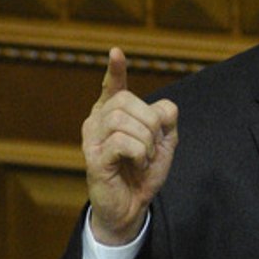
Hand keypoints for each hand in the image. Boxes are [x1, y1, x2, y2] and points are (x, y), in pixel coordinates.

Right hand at [82, 48, 178, 244]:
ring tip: (144, 157)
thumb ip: (165, 118)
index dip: (116, 70)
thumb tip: (162, 107)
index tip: (116, 52)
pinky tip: (137, 165)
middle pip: (127, 100)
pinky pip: (121, 142)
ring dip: (145, 140)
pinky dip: (139, 153)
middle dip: (150, 122)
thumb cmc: (144, 170)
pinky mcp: (93, 158)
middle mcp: (98, 121)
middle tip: (152, 146)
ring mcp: (92, 139)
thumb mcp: (164, 141)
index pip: (114, 86)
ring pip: (123, 120)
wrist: (134, 206)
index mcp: (114, 113)